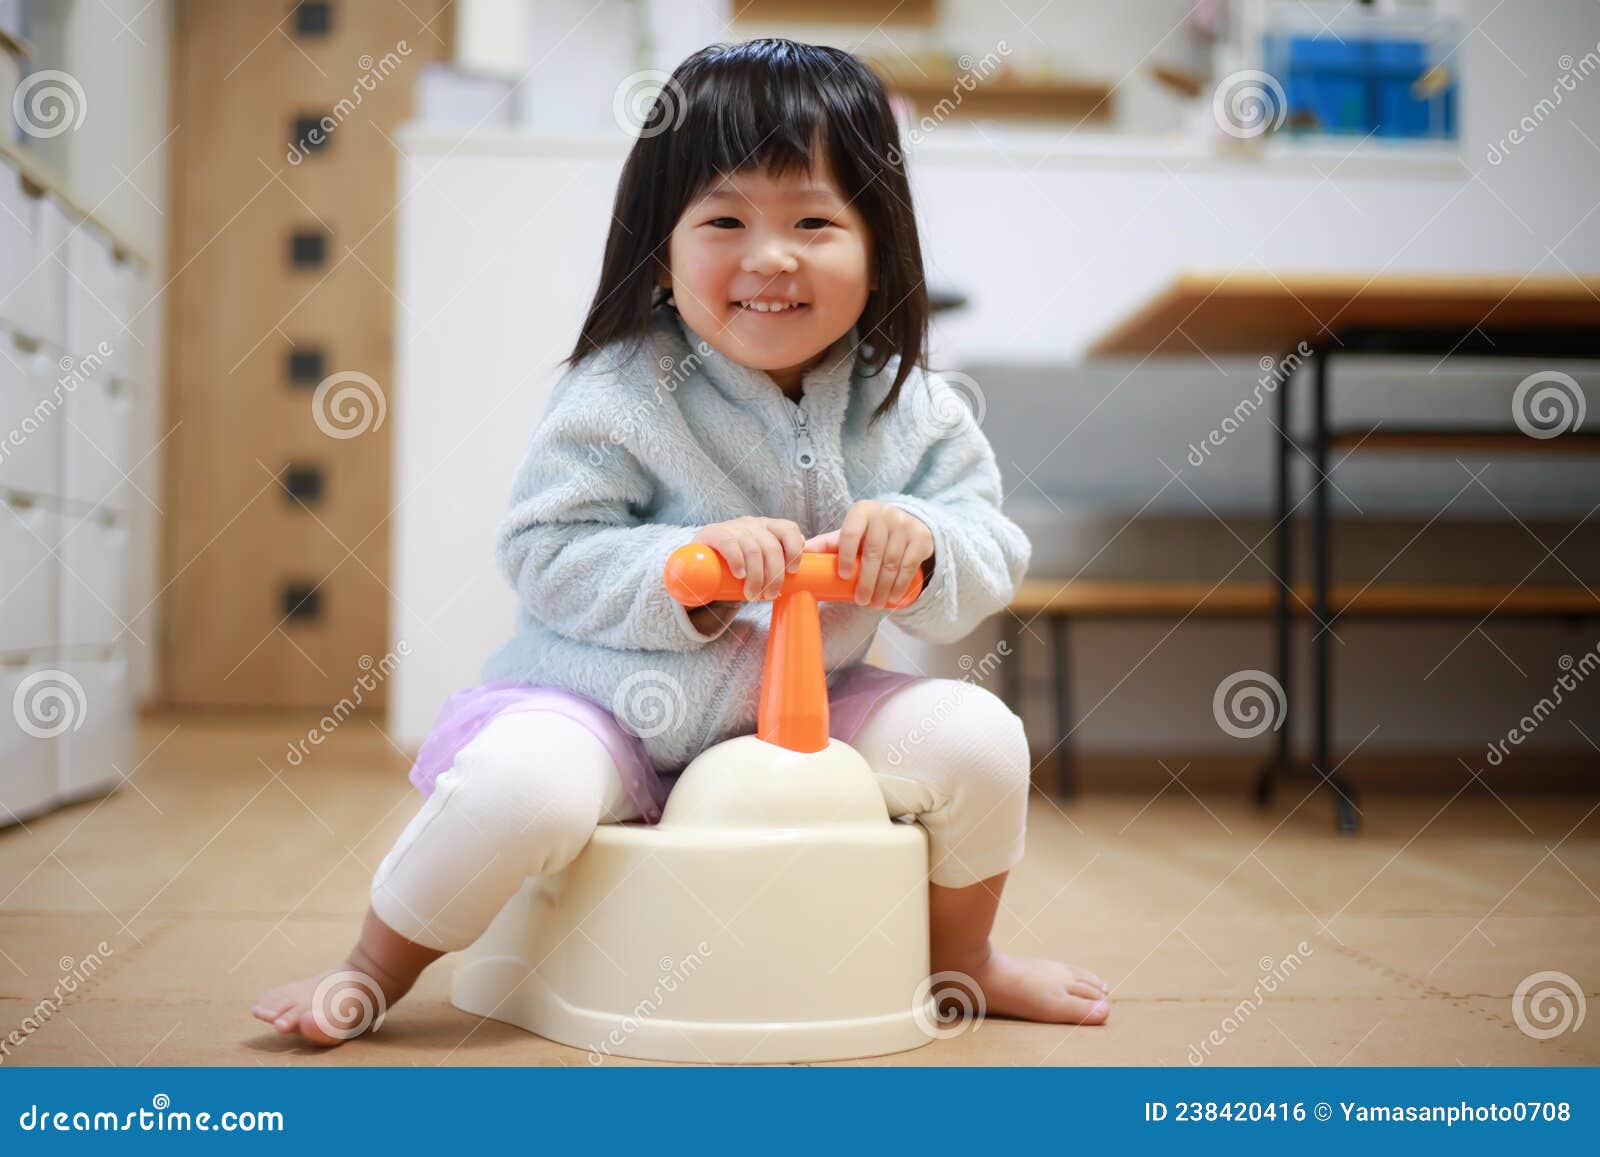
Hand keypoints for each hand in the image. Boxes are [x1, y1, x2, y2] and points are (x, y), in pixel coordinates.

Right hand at [692, 516, 804, 599]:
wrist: (699, 562)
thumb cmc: (735, 565)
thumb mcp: (758, 561)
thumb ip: (776, 563)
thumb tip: (798, 576)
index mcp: (767, 527)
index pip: (789, 529)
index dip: (794, 549)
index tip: (793, 571)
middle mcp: (752, 524)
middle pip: (771, 547)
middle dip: (774, 575)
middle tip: (770, 595)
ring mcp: (733, 527)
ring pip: (753, 550)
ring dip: (756, 576)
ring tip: (752, 595)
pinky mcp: (713, 533)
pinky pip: (730, 545)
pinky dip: (738, 561)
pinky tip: (740, 574)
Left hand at [804, 499, 932, 609]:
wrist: (905, 523)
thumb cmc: (868, 533)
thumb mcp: (849, 534)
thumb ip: (826, 545)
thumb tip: (799, 556)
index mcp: (861, 511)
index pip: (851, 533)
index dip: (846, 555)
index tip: (843, 576)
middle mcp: (884, 514)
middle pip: (874, 552)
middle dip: (866, 581)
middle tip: (860, 601)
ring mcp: (905, 524)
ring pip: (892, 562)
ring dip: (882, 587)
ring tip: (874, 604)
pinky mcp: (921, 537)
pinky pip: (910, 564)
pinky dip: (900, 584)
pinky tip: (892, 597)